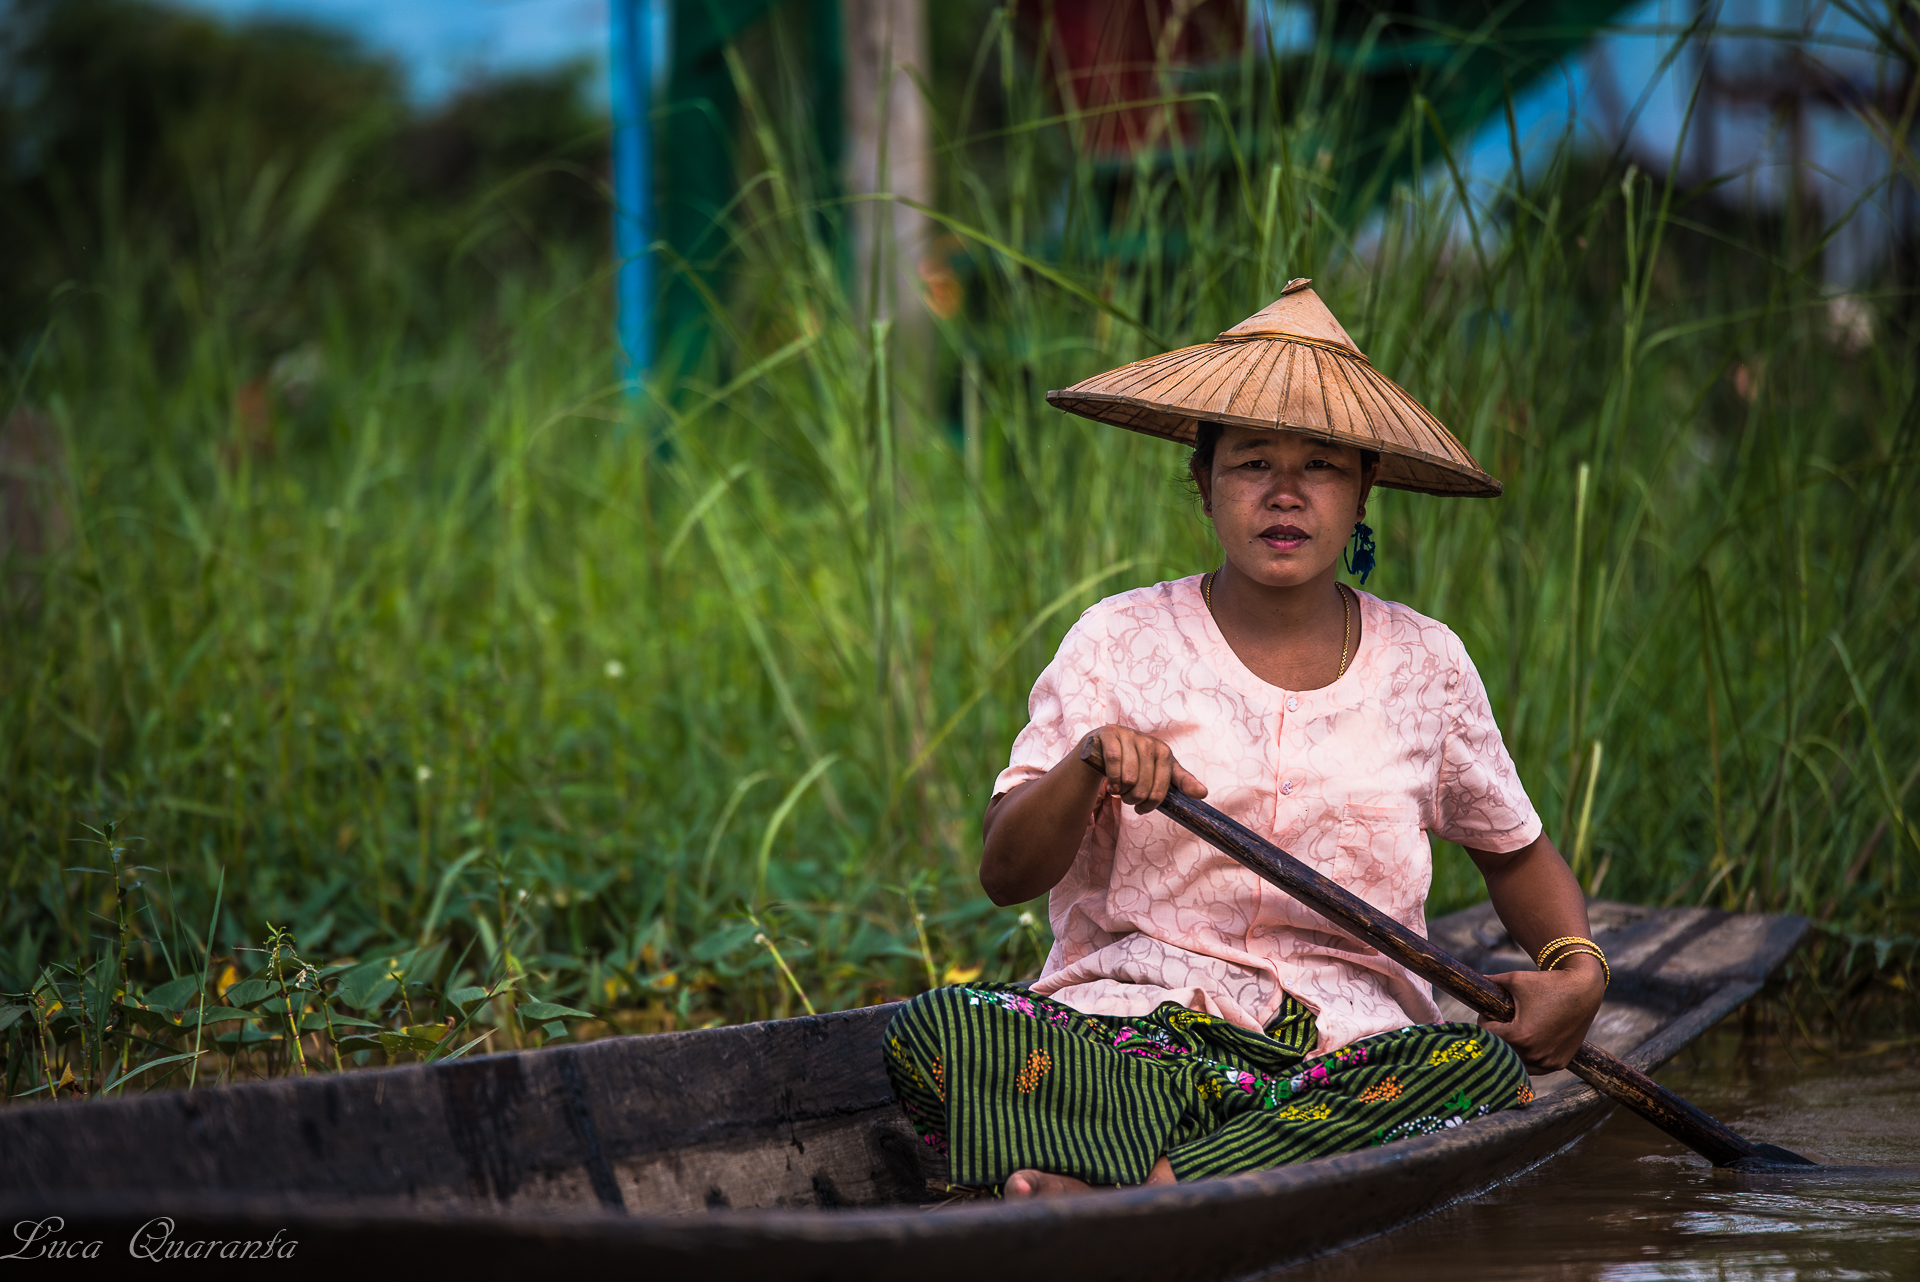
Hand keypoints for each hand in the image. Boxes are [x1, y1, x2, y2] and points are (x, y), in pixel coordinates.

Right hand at [1077, 726, 1206, 813]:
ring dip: (1120, 791)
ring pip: (1128, 778)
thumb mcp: (1161, 771)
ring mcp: (1130, 736)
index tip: (1142, 810)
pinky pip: (1114, 762)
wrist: (1106, 746)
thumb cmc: (1137, 762)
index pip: (1161, 789)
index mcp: (1165, 753)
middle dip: (1132, 799)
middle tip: (1128, 798)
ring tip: (1119, 790)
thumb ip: (1183, 782)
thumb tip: (1203, 794)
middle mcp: (1150, 743)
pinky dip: (1112, 779)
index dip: (1150, 804)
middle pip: (1143, 788)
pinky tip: (1111, 785)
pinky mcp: (1111, 734)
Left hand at [1478, 957, 1605, 1072]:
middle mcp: (1534, 1054)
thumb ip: (1491, 982)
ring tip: (1513, 1031)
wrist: (1583, 990)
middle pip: (1501, 1050)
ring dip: (1511, 1050)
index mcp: (1520, 1036)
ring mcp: (1547, 1062)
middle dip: (1496, 1036)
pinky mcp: (1558, 1064)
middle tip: (1498, 1021)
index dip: (1485, 1020)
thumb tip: (1469, 979)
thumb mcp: (1515, 979)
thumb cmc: (1548, 983)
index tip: (1490, 1010)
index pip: (1488, 1034)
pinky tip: (1527, 1042)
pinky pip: (1534, 1067)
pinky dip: (1527, 1057)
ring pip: (1517, 1063)